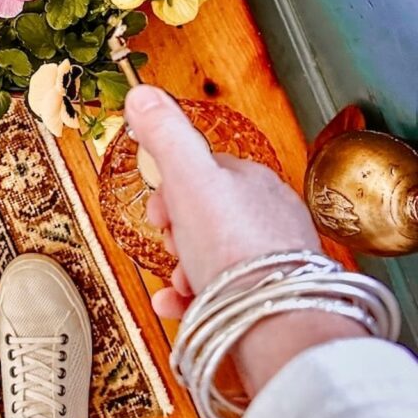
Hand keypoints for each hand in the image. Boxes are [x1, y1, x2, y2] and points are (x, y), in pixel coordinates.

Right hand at [125, 85, 365, 394]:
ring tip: (175, 280)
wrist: (276, 324)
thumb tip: (142, 93)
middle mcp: (270, 218)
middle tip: (165, 241)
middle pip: (209, 214)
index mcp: (253, 181)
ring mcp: (274, 261)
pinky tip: (178, 306)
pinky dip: (195, 299)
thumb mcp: (190, 180)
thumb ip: (166, 136)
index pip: (207, 170)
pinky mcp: (271, 301)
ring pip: (216, 256)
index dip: (172, 186)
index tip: (156, 206)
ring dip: (183, 267)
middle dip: (177, 231)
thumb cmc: (234, 248)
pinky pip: (225, 294)